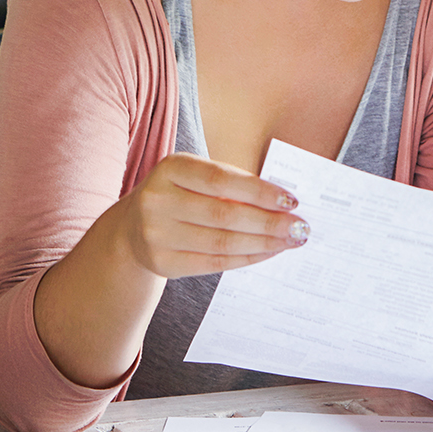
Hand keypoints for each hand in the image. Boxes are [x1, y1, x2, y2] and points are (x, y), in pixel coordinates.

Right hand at [126, 153, 307, 278]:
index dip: (259, 191)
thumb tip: (283, 201)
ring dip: (263, 243)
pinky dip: (247, 258)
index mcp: (170, 168)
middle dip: (269, 222)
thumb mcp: (195, 178)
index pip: (221, 180)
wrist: (132, 229)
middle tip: (300, 227)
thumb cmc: (179, 196)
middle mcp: (158, 200)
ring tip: (290, 240)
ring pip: (222, 242)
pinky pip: (214, 263)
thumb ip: (231, 183)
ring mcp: (156, 234)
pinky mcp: (162, 262)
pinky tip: (268, 252)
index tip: (291, 200)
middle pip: (225, 215)